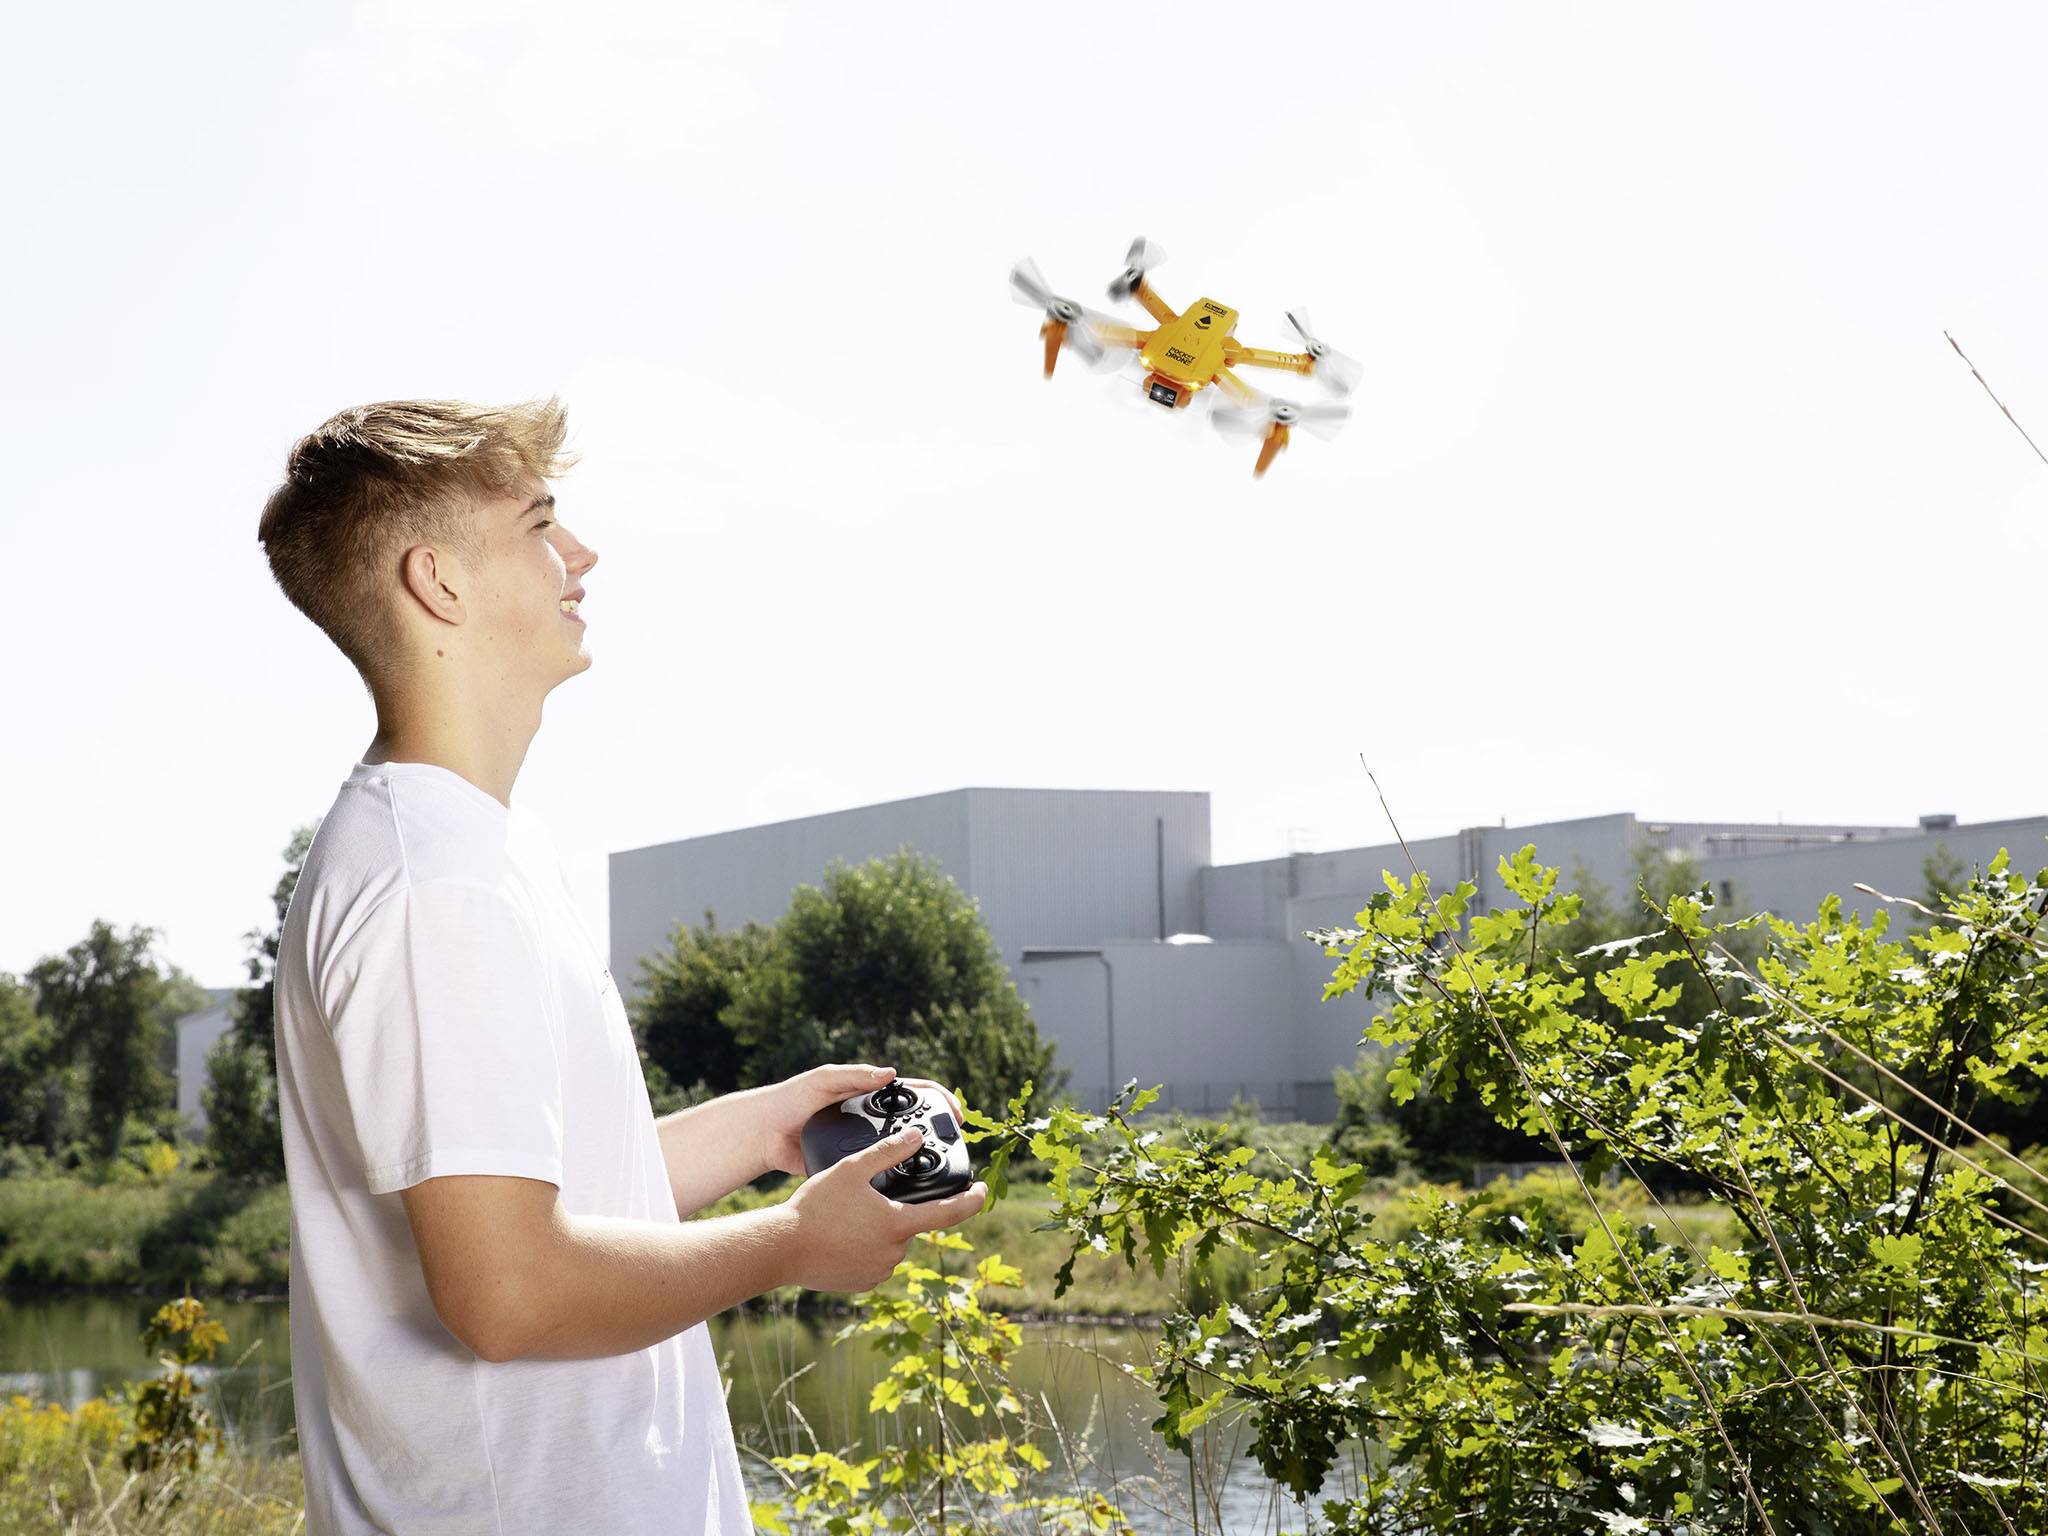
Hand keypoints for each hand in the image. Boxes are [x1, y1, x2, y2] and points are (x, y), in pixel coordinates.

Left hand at [755, 1063, 965, 1179]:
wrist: (766, 1134)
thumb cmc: (791, 1099)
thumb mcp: (822, 1080)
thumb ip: (854, 1076)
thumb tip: (891, 1074)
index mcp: (870, 1094)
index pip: (915, 1093)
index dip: (939, 1100)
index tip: (955, 1114)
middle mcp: (873, 1119)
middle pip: (915, 1123)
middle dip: (940, 1131)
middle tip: (956, 1144)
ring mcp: (866, 1145)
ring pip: (903, 1151)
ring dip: (923, 1157)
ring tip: (941, 1168)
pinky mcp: (854, 1168)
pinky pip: (882, 1173)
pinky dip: (900, 1178)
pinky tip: (912, 1189)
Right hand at [781, 1126, 987, 1291]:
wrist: (781, 1248)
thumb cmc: (815, 1207)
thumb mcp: (852, 1169)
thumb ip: (888, 1151)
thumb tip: (917, 1137)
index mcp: (898, 1224)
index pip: (950, 1213)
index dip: (971, 1200)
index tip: (982, 1191)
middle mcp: (894, 1253)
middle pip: (910, 1224)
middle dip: (897, 1209)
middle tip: (865, 1197)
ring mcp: (877, 1272)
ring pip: (890, 1242)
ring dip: (878, 1228)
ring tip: (846, 1215)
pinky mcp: (860, 1283)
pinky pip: (872, 1260)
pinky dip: (863, 1246)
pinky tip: (841, 1234)